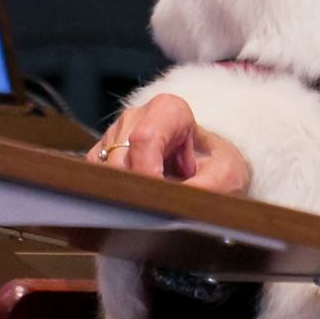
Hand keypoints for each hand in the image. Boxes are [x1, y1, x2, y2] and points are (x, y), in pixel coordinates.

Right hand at [87, 93, 251, 194]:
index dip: (148, 172)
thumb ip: (204, 188)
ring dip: (124, 193)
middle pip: (120, 159)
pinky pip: (94, 180)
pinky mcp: (101, 157)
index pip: (145, 138)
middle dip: (136, 189)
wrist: (211, 169)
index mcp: (167, 110)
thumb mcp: (225, 177)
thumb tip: (172, 204)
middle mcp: (136, 117)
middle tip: (157, 208)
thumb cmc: (218, 168)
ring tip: (151, 201)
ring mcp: (115, 135)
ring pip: (103, 172)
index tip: (159, 195)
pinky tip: (135, 200)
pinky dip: (111, 196)